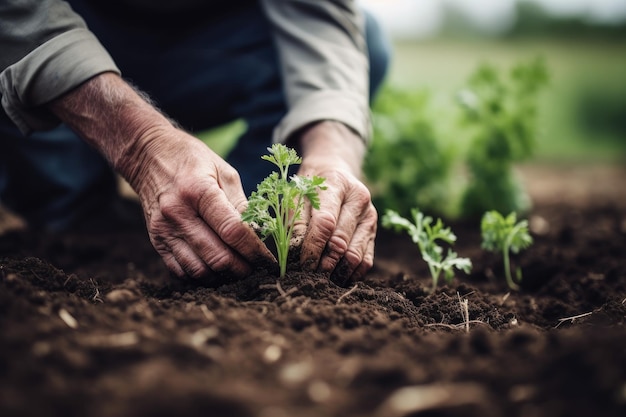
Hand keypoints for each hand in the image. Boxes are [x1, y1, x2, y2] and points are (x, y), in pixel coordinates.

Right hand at [123, 127, 275, 278]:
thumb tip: (259, 233)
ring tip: (239, 271)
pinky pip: (181, 271)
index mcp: (198, 191)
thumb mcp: (224, 172)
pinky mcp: (156, 241)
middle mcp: (178, 213)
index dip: (254, 250)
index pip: (232, 231)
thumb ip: (241, 204)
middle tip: (257, 269)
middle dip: (242, 268)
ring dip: (223, 277)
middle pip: (217, 256)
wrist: (148, 157)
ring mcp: (164, 230)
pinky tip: (217, 271)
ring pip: (199, 270)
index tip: (269, 260)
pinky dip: (202, 277)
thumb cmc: (193, 161)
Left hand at [292, 121, 376, 282]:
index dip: (312, 247)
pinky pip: (366, 260)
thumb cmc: (309, 184)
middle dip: (323, 264)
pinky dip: (351, 274)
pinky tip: (335, 278)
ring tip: (319, 281)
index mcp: (337, 184)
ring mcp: (370, 215)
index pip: (326, 222)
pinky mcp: (374, 230)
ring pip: (355, 254)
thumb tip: (294, 253)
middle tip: (307, 277)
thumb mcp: (296, 193)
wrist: (333, 170)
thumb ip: (295, 221)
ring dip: (337, 272)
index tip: (300, 264)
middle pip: (341, 241)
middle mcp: (359, 199)